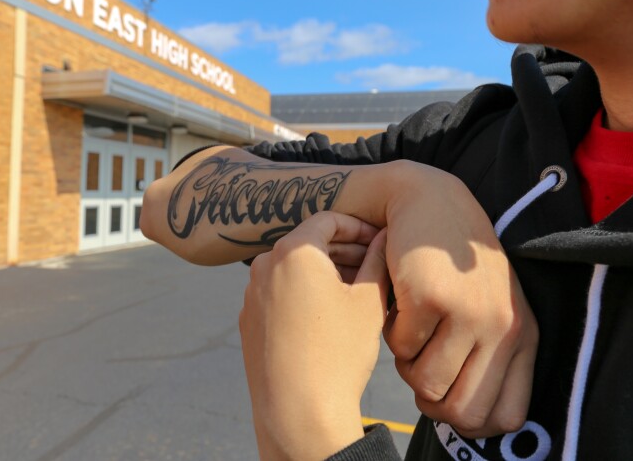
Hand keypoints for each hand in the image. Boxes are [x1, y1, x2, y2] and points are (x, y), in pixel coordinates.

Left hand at [239, 212, 390, 460]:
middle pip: (308, 243)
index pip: (328, 220)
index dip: (358, 226)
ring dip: (324, 273)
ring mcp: (251, 294)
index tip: (379, 240)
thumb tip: (384, 238)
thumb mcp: (370, 300)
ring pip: (293, 270)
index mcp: (293, 251)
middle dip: (344, 250)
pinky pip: (279, 295)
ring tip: (357, 291)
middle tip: (374, 264)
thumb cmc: (338, 353)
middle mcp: (263, 266)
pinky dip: (304, 295)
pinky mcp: (247, 321)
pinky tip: (329, 315)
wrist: (299, 411)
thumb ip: (378, 259)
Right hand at [380, 162, 538, 437]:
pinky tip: (399, 302)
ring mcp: (468, 313)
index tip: (446, 397)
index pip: (506, 417)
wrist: (428, 201)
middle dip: (430, 399)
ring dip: (407, 362)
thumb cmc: (453, 263)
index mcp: (523, 336)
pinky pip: (399, 347)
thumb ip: (487, 357)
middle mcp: (502, 328)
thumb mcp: (488, 307)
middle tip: (418, 365)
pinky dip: (390, 331)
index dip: (468, 420)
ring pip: (424, 383)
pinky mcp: (430, 298)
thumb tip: (461, 418)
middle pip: (461, 412)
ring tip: (410, 328)